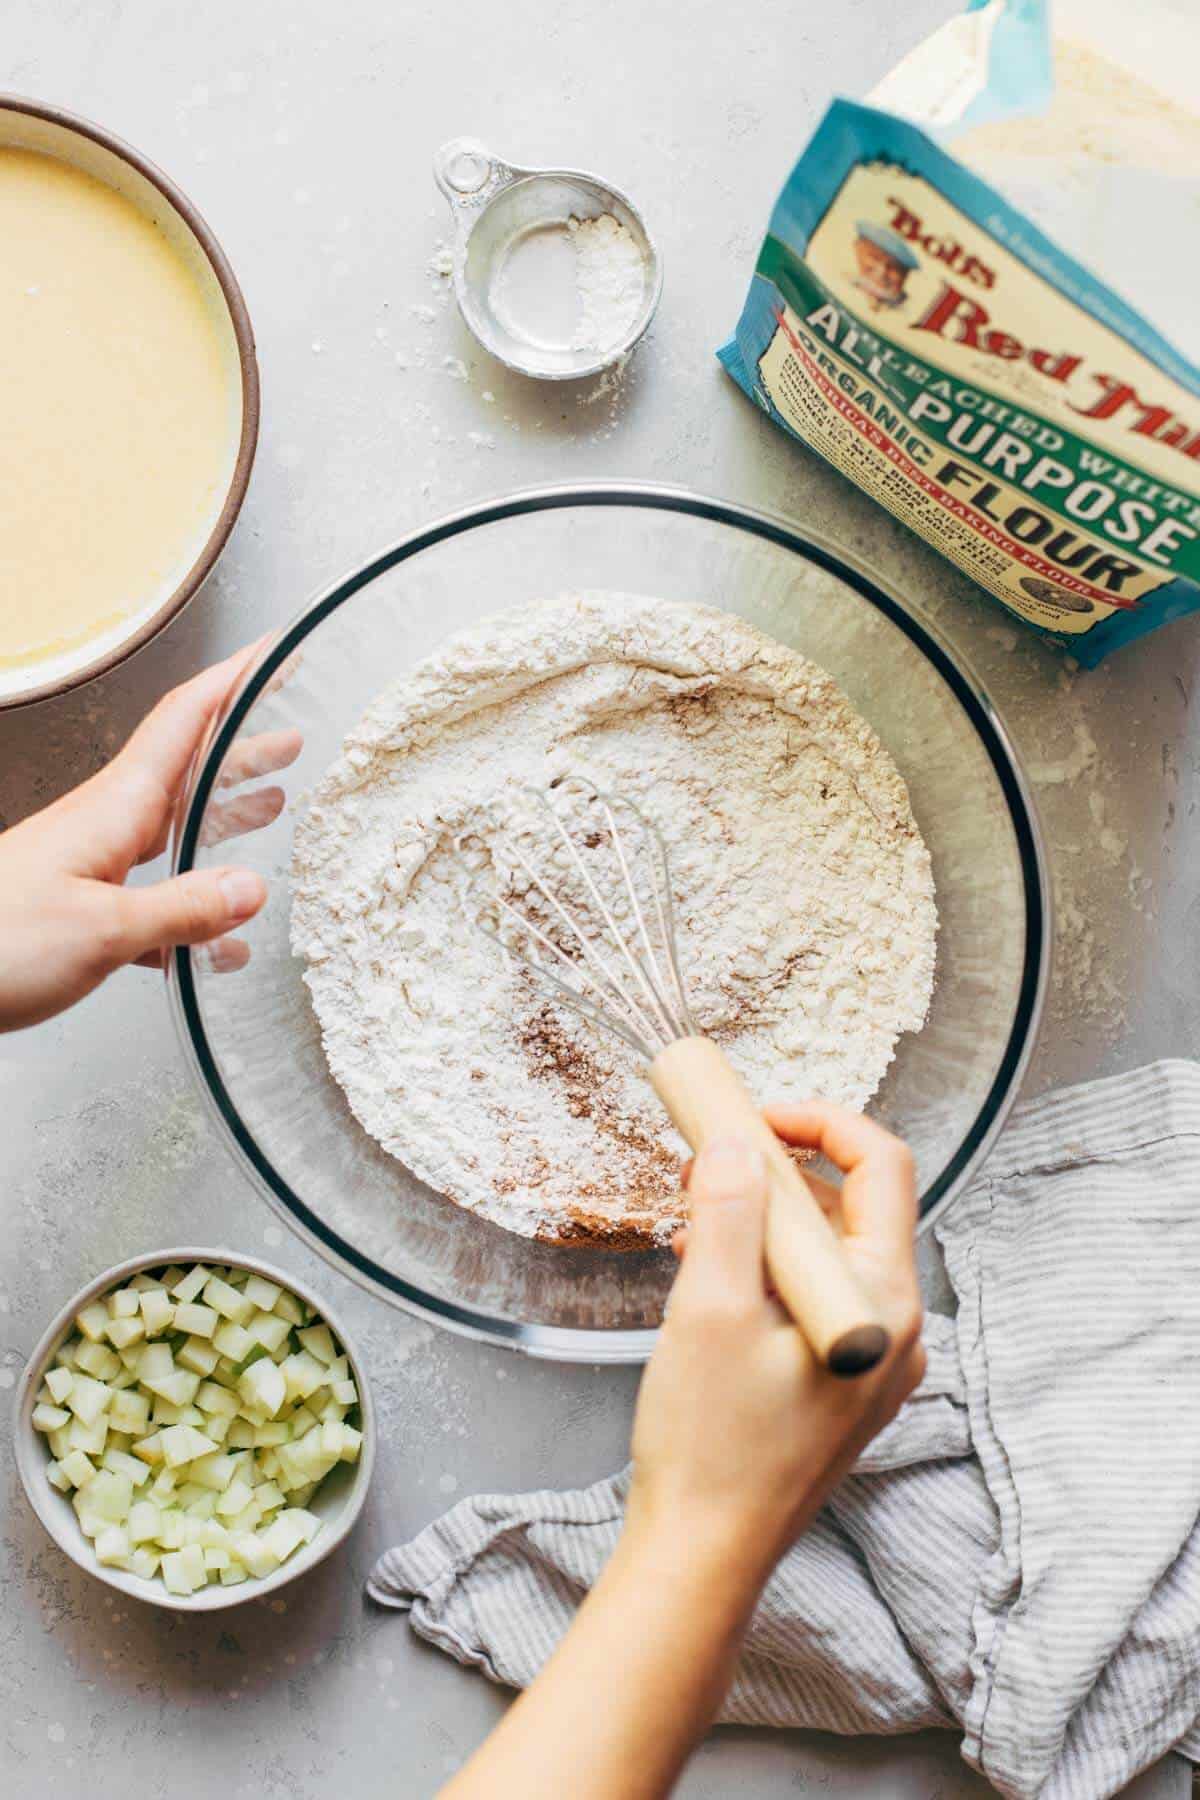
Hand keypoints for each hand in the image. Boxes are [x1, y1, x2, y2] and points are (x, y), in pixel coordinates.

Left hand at [0, 645, 300, 1030]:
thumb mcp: (101, 929)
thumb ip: (183, 909)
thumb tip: (250, 888)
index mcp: (114, 809)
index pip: (185, 719)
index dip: (233, 680)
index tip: (275, 653)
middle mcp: (106, 825)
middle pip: (187, 767)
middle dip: (243, 746)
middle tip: (293, 731)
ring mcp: (91, 865)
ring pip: (173, 828)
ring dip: (225, 812)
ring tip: (272, 806)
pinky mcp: (81, 910)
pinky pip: (152, 896)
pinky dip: (194, 907)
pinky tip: (218, 939)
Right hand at [444, 1104, 923, 1799]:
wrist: (703, 1555)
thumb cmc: (711, 1442)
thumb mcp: (709, 1308)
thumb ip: (728, 1213)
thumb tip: (735, 1139)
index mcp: (882, 1301)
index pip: (881, 1166)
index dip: (818, 1121)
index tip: (751, 1114)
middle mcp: (895, 1327)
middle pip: (854, 1206)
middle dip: (778, 1170)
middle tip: (708, 1159)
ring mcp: (872, 1360)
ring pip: (827, 1251)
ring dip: (764, 1219)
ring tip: (694, 1217)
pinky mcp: (842, 1384)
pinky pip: (812, 1296)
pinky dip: (765, 1268)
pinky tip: (707, 1271)